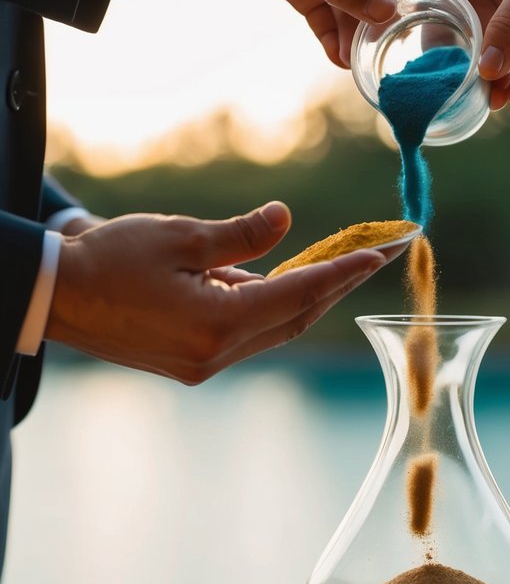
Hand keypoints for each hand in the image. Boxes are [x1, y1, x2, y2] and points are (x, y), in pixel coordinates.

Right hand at [47, 203, 393, 382]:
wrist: (55, 297)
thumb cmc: (108, 261)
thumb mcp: (179, 236)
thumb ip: (240, 234)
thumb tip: (286, 219)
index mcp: (216, 324)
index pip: (299, 295)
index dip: (343, 273)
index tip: (379, 255)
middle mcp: (216, 355)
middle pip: (294, 318)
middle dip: (335, 287)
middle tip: (372, 257)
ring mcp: (203, 364)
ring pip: (272, 328)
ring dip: (302, 297)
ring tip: (337, 264)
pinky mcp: (191, 362)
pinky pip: (245, 333)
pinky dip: (267, 306)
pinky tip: (278, 280)